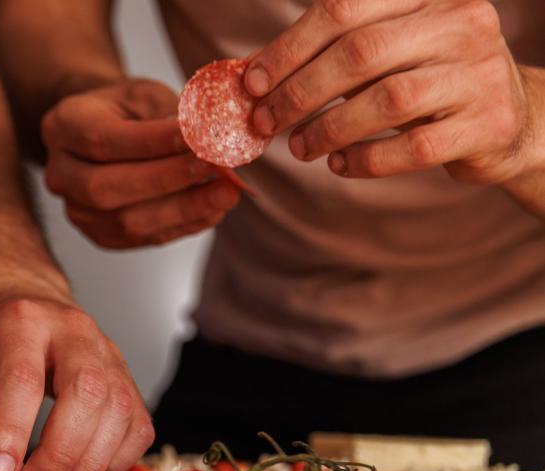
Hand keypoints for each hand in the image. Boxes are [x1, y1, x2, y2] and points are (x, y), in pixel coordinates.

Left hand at [0, 283, 153, 470]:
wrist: (30, 299)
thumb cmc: (1, 339)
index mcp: (23, 325)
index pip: (23, 379)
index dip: (12, 431)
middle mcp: (73, 333)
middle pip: (86, 392)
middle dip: (62, 452)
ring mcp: (109, 353)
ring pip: (118, 411)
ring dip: (90, 465)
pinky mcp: (129, 378)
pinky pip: (138, 426)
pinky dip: (117, 460)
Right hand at [41, 78, 240, 248]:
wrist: (106, 133)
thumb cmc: (127, 109)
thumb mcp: (145, 94)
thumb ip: (170, 116)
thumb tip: (213, 139)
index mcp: (63, 126)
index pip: (104, 140)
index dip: (153, 142)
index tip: (200, 137)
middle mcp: (59, 174)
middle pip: (106, 188)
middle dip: (166, 179)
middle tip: (215, 167)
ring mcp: (76, 211)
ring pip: (124, 221)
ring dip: (181, 209)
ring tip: (225, 192)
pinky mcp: (100, 236)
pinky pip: (142, 239)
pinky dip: (182, 225)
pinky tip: (213, 210)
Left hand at [245, 0, 540, 183]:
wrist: (508, 121)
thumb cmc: (428, 81)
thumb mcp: (390, 50)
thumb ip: (334, 52)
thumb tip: (253, 77)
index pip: (345, 8)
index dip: (289, 47)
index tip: (251, 83)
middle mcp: (460, 23)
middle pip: (360, 53)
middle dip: (299, 92)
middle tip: (265, 122)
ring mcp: (479, 73)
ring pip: (387, 100)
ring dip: (327, 129)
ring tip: (298, 148)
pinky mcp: (487, 125)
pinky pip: (413, 147)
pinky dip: (366, 160)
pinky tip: (339, 164)